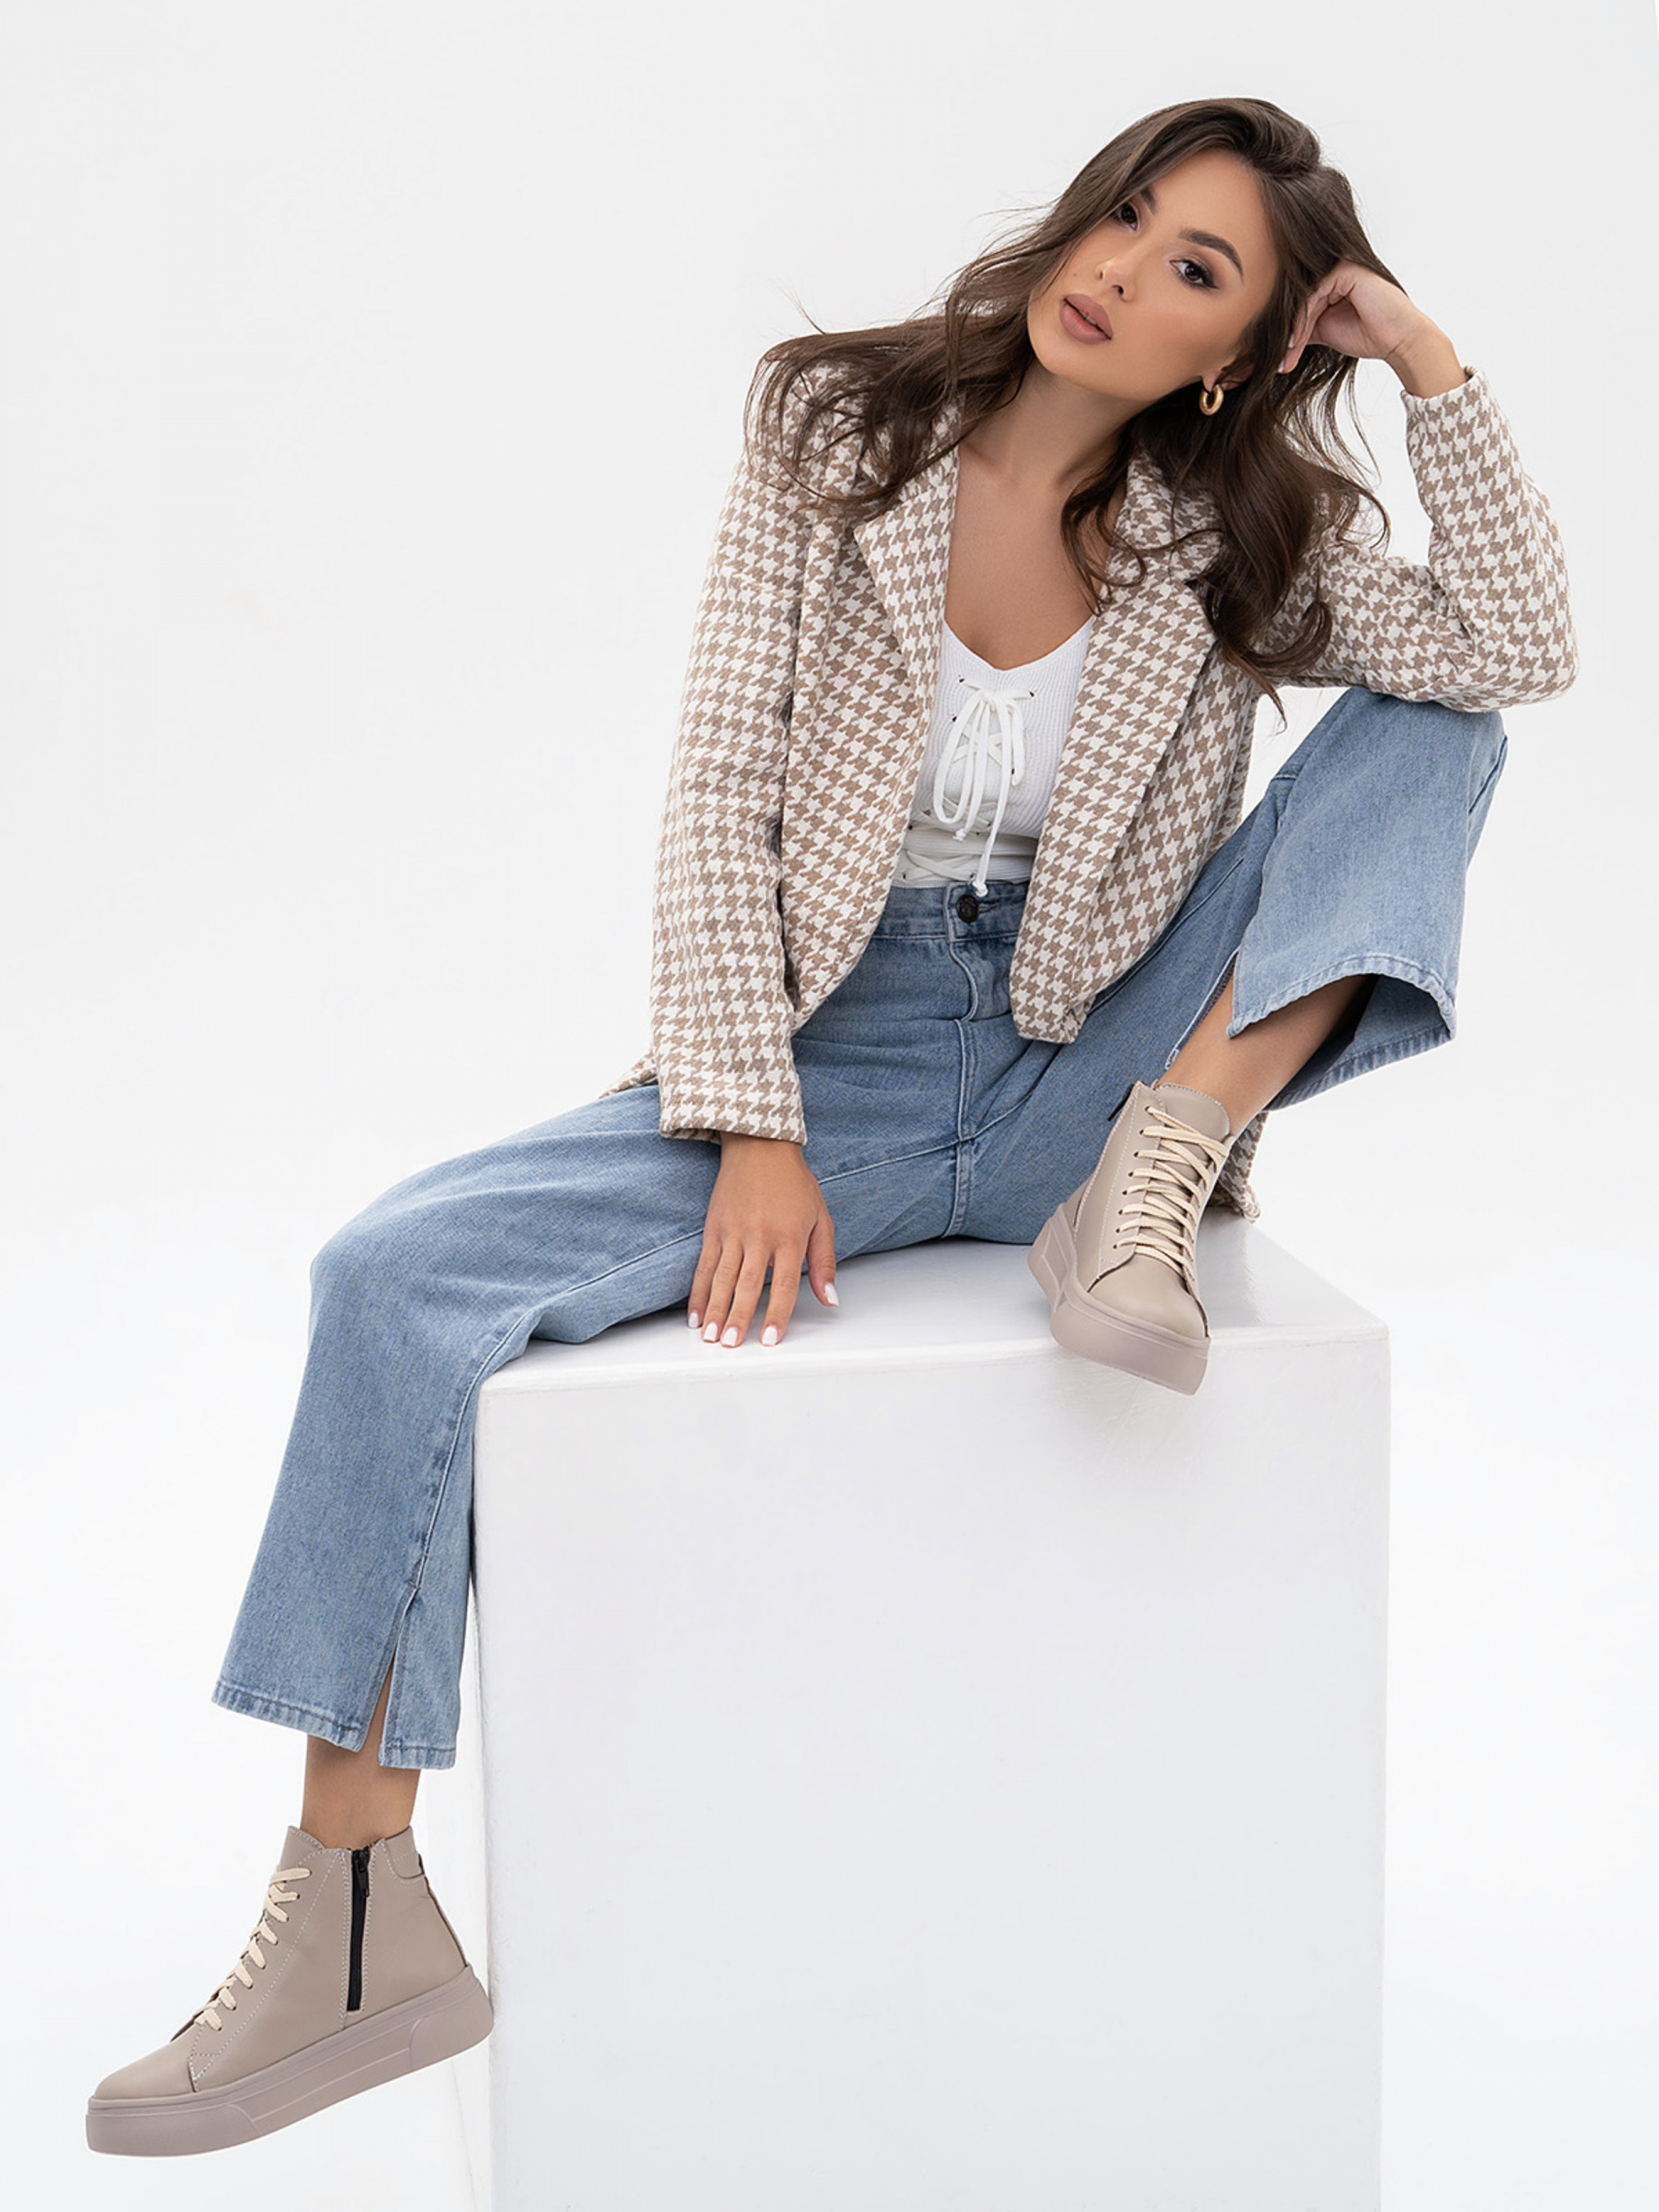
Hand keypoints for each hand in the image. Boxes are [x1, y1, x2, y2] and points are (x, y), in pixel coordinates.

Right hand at [688, 1134, 838, 1347]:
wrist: (760, 1146)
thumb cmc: (794, 1184)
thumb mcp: (820, 1219)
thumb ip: (824, 1261)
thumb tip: (830, 1298)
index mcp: (789, 1236)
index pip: (784, 1283)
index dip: (776, 1313)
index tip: (770, 1339)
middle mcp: (760, 1235)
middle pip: (747, 1284)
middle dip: (738, 1317)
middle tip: (731, 1344)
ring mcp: (733, 1232)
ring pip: (721, 1278)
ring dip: (714, 1310)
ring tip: (709, 1337)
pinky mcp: (714, 1228)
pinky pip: (704, 1265)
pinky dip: (697, 1292)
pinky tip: (694, 1315)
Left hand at [1278, 259, 1445, 375]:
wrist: (1397, 340)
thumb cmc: (1367, 334)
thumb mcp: (1323, 330)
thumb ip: (1301, 327)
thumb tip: (1270, 339)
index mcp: (1329, 277)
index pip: (1297, 301)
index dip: (1284, 330)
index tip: (1275, 358)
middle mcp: (1334, 266)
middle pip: (1296, 298)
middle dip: (1284, 333)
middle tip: (1276, 360)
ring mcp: (1341, 264)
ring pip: (1302, 298)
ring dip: (1291, 331)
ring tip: (1286, 357)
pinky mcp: (1346, 269)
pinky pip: (1313, 294)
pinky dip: (1302, 321)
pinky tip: (1296, 342)